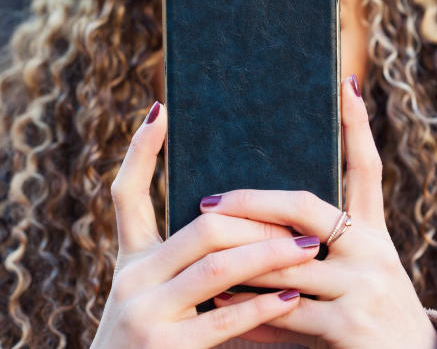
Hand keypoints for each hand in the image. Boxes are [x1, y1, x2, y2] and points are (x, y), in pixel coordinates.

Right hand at [92, 101, 321, 348]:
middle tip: (299, 218)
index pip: (125, 194)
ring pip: (216, 267)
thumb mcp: (151, 296)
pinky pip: (223, 320)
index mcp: (130, 261)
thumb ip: (180, 262)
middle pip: (201, 229)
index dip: (139, 151)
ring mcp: (146, 313)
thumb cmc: (149, 343)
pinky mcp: (166, 348)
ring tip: (310, 248)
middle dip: (256, 220)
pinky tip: (293, 298)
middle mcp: (132, 280)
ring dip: (270, 254)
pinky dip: (262, 305)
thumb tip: (234, 223)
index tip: (161, 110)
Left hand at [202, 75, 436, 348]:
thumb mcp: (360, 272)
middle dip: (253, 202)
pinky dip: (250, 310)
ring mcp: (364, 287)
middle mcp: (373, 251)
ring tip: (202, 246)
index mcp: (374, 232)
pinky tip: (222, 304)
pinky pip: (286, 313)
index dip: (357, 125)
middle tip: (210, 201)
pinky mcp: (351, 325)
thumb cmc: (370, 314)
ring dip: (239, 258)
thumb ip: (322, 247)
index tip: (344, 84)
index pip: (367, 168)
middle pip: (305, 208)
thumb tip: (266, 220)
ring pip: (284, 263)